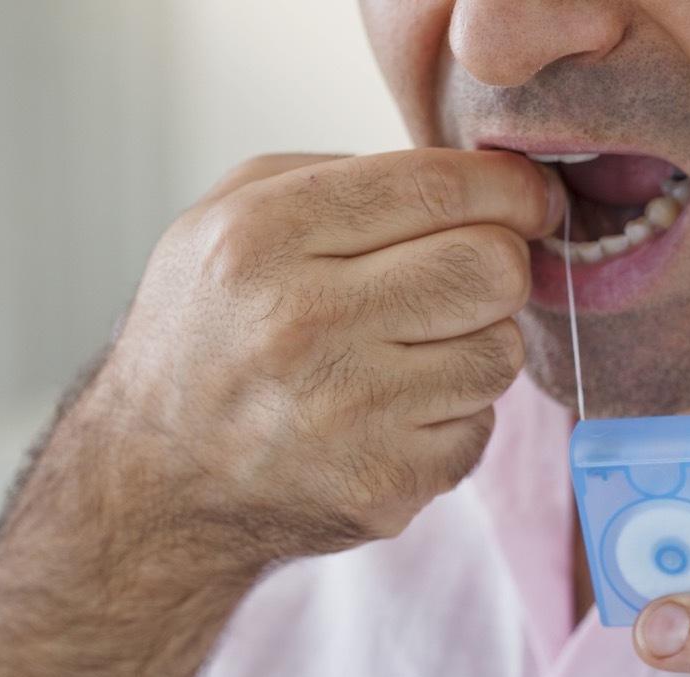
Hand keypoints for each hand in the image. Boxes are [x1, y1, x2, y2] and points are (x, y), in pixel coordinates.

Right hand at [100, 149, 563, 559]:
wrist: (157, 482)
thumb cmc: (208, 336)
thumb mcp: (230, 219)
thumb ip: (342, 178)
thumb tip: (474, 183)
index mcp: (266, 237)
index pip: (437, 187)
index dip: (510, 188)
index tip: (531, 200)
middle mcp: (304, 322)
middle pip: (493, 267)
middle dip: (502, 265)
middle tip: (472, 277)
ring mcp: (347, 413)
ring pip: (500, 353)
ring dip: (476, 346)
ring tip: (416, 353)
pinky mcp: (383, 484)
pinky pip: (480, 427)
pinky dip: (454, 416)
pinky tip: (399, 414)